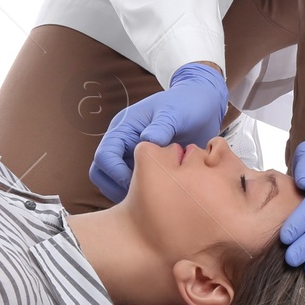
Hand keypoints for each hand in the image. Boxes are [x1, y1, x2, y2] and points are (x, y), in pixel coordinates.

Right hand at [89, 62, 227, 202]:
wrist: (203, 107)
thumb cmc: (187, 104)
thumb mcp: (175, 112)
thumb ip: (162, 126)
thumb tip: (146, 141)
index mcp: (124, 127)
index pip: (104, 155)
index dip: (116, 173)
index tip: (139, 184)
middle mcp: (123, 143)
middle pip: (101, 172)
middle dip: (116, 187)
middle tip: (142, 198)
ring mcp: (132, 156)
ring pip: (114, 182)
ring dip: (127, 193)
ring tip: (152, 200)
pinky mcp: (145, 168)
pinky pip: (133, 187)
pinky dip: (141, 195)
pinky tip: (162, 198)